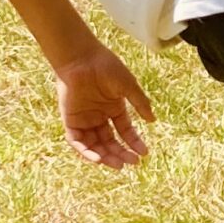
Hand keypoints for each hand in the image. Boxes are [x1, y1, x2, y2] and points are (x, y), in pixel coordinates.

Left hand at [56, 48, 154, 167]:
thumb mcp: (128, 86)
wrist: (82, 58)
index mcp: (114, 108)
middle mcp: (99, 117)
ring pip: (94, 145)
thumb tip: (152, 121)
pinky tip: (98, 158)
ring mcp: (84, 119)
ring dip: (105, 156)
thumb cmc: (106, 67)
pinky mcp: (70, 120)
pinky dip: (85, 151)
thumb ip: (140, 103)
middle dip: (121, 153)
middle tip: (132, 163)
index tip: (144, 153)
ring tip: (117, 164)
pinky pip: (77, 141)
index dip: (134, 143)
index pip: (125, 131)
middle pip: (110, 142)